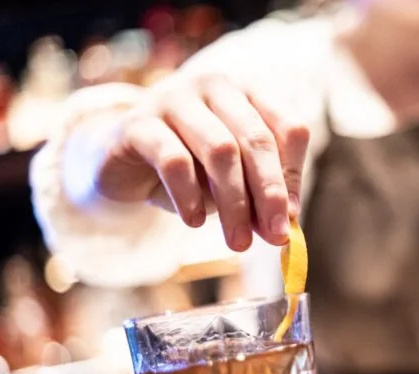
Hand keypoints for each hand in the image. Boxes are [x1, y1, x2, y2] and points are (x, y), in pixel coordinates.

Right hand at [94, 73, 308, 250]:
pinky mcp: (137, 123)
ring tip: (238, 242)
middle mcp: (214, 86)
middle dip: (269, 193)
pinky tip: (195, 221)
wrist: (124, 163)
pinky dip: (189, 197)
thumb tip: (283, 230)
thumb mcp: (234, 183)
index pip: (289, 129)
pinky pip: (173, 161)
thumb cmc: (191, 169)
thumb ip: (259, 200)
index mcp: (249, 94)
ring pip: (220, 150)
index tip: (290, 218)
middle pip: (257, 139)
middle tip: (275, 235)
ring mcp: (174, 98)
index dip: (293, 175)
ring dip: (234, 203)